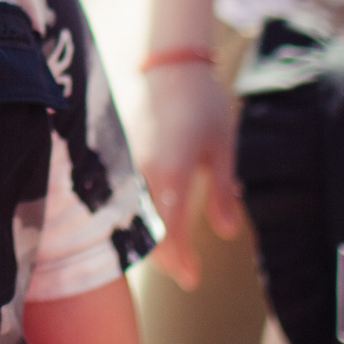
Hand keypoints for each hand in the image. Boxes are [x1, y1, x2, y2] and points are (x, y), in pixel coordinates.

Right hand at [129, 61, 241, 288]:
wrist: (167, 65)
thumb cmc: (202, 104)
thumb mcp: (223, 147)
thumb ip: (223, 192)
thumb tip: (227, 233)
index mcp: (171, 174)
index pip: (169, 233)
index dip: (179, 261)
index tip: (192, 278)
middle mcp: (141, 173)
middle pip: (145, 232)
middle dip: (163, 257)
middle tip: (184, 271)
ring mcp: (124, 164)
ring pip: (129, 218)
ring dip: (148, 239)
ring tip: (170, 251)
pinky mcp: (116, 156)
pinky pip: (122, 198)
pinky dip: (135, 217)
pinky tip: (150, 221)